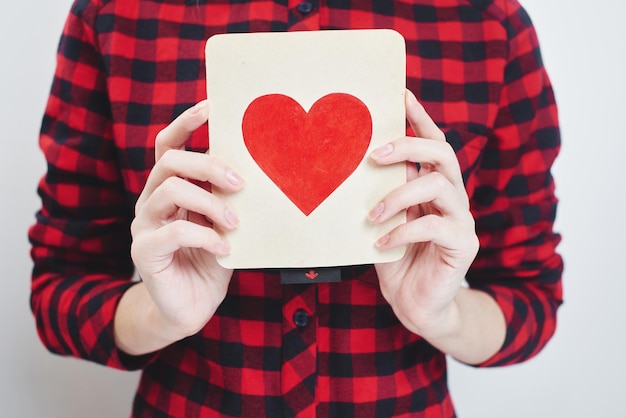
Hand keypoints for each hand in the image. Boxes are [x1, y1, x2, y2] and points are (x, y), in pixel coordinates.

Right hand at [128, 100, 244, 345]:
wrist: (193, 307)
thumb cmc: (212, 262)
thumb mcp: (226, 224)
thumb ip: (230, 199)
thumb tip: (259, 170)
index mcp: (169, 189)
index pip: (167, 146)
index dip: (185, 123)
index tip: (210, 106)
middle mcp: (151, 201)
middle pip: (169, 162)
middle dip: (208, 164)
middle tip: (240, 181)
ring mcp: (143, 226)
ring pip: (169, 191)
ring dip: (209, 202)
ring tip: (235, 222)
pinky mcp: (144, 252)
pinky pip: (173, 232)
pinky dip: (205, 237)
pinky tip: (225, 250)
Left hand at [370, 91, 479, 340]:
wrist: (414, 304)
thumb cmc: (395, 259)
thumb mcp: (383, 222)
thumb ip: (380, 194)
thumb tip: (353, 164)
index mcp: (432, 187)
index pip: (432, 143)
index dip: (419, 118)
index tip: (400, 94)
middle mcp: (452, 197)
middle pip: (444, 153)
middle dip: (409, 145)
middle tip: (374, 154)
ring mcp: (461, 219)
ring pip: (441, 185)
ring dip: (399, 195)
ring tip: (372, 214)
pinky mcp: (464, 244)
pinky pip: (434, 225)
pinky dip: (402, 230)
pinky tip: (380, 243)